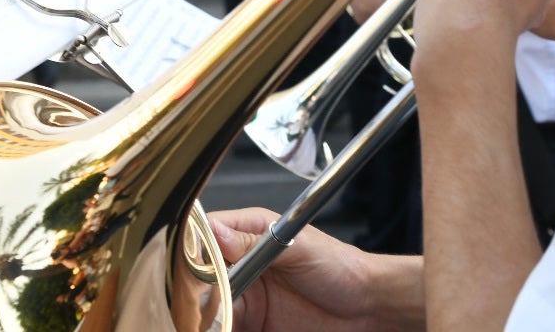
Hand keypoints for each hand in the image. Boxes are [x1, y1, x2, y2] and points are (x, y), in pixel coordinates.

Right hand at [209, 208, 381, 331]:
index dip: (194, 247)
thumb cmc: (340, 266)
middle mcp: (243, 262)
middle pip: (202, 273)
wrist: (366, 309)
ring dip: (207, 313)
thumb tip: (215, 231)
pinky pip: (227, 326)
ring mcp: (246, 295)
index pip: (209, 233)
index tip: (189, 264)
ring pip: (211, 304)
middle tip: (201, 300)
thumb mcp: (299, 248)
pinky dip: (221, 329)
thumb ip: (256, 242)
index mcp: (252, 232)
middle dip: (196, 287)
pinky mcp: (253, 323)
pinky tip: (222, 328)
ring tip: (213, 319)